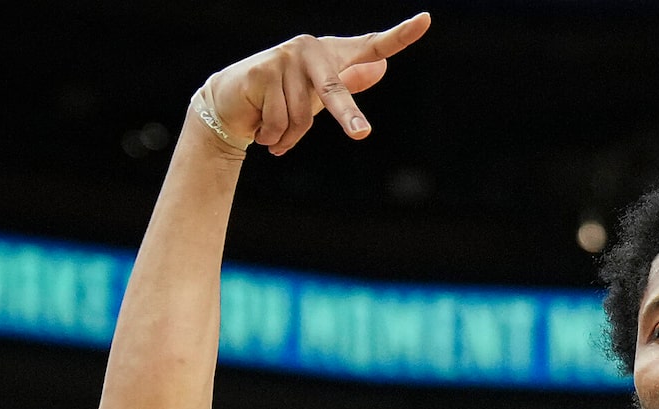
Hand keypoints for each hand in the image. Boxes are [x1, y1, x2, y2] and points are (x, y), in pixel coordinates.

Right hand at [200, 16, 431, 156]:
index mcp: (332, 54)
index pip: (373, 45)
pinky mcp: (263, 70)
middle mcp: (310, 48)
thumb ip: (350, 81)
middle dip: (348, 116)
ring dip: (289, 138)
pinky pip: (280, 120)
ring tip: (275, 134)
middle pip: (335, 90)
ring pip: (302, 117)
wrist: (232, 104)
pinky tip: (260, 127)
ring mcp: (286, 56)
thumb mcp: (320, 95)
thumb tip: (380, 67)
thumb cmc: (284, 99)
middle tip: (362, 135)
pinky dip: (272, 136)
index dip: (400, 36)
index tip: (426, 20)